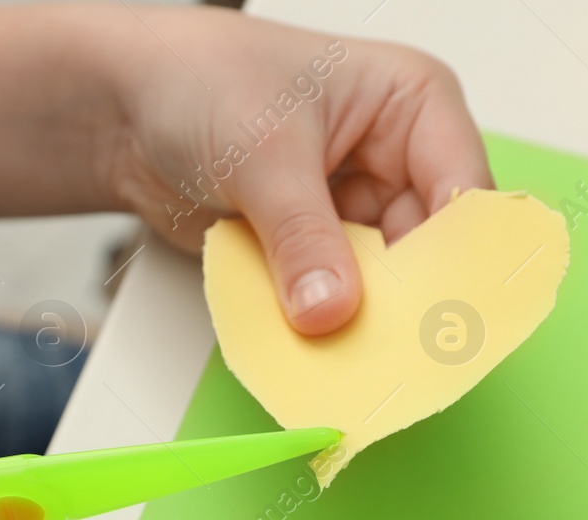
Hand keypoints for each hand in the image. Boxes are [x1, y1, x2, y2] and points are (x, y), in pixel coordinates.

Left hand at [0, 5, 491, 334]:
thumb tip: (332, 314)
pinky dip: (324, 331)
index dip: (458, 260)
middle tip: (393, 360)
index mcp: (414, 105)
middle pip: (432, 254)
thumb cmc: (200, 81)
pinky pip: (338, 304)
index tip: (438, 319)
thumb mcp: (264, 156)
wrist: (122, 110)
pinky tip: (316, 358)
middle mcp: (399, 161)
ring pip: (387, 290)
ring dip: (364, 328)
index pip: (465, 193)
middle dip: (407, 307)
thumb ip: (304, 240)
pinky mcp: (320, 253)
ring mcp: (360, 213)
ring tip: (350, 368)